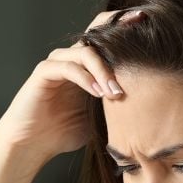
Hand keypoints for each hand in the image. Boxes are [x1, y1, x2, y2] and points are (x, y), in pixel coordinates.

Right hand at [0, 10, 144, 171]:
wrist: (32, 146)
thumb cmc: (63, 133)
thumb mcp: (99, 119)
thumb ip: (115, 106)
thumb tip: (147, 104)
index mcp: (88, 69)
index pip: (107, 44)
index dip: (125, 36)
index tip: (149, 40)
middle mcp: (72, 61)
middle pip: (97, 38)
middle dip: (119, 40)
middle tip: (139, 56)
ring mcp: (57, 64)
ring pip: (84, 52)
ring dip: (103, 71)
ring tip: (115, 93)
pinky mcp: (43, 72)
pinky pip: (67, 67)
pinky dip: (85, 78)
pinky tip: (97, 93)